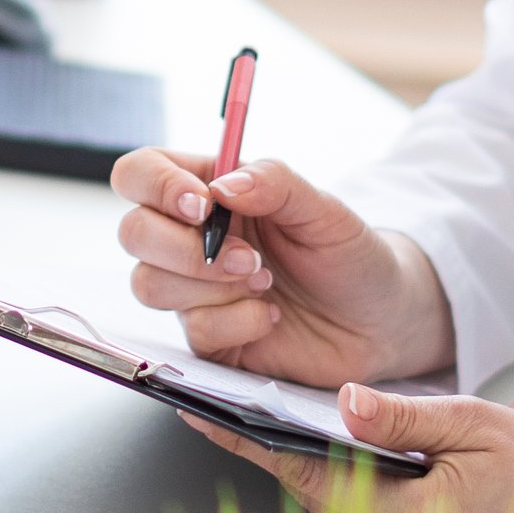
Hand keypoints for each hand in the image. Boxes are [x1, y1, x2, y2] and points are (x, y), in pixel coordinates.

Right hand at [112, 149, 454, 387]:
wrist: (380, 321)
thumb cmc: (349, 255)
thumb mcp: (324, 209)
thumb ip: (275, 183)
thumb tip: (223, 185)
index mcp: (209, 192)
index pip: (141, 173)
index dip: (156, 186)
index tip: (203, 206)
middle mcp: (190, 239)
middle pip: (133, 232)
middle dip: (185, 249)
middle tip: (249, 259)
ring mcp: (194, 291)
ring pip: (149, 284)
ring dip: (210, 286)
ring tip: (266, 283)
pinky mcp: (209, 338)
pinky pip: (194, 331)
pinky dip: (237, 323)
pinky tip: (270, 316)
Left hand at [187, 387, 513, 512]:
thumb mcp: (476, 427)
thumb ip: (402, 416)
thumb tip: (340, 399)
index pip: (302, 473)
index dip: (247, 438)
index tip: (198, 411)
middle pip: (312, 494)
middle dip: (275, 445)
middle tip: (226, 399)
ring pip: (336, 511)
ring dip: (313, 467)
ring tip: (274, 417)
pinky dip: (347, 489)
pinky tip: (339, 454)